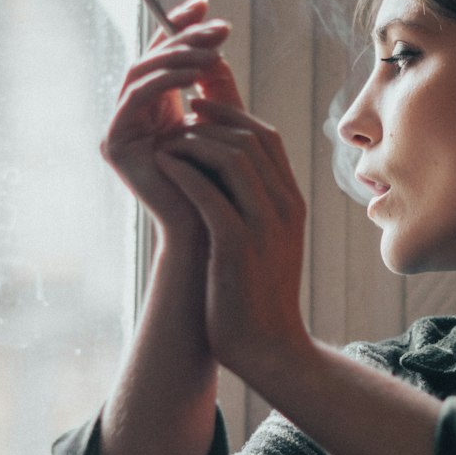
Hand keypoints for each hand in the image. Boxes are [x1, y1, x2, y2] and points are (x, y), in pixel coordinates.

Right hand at [101, 0, 239, 238]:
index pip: (164, 57)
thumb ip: (214, 89)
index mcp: (157, 109)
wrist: (209, 235)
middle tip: (218, 24)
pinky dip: (166, 80)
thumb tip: (216, 47)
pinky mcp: (114, 145)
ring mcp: (120, 130)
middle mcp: (133, 116)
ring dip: (179, 55)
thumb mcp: (220, 126)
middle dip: (184, 35)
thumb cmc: (221, 186)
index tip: (207, 3)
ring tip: (213, 49)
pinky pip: (137, 97)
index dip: (180, 26)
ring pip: (142, 73)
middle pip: (151, 59)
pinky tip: (196, 74)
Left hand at [154, 97, 311, 390]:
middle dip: (212, 119)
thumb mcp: (265, 242)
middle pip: (252, 138)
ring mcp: (265, 226)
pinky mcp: (238, 246)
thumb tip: (227, 170)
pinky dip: (184, 171)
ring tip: (168, 141)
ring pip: (234, 157)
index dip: (233, 113)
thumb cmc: (256, 295)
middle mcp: (285, 208)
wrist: (267, 347)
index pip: (268, 138)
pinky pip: (209, 194)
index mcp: (292, 203)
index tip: (200, 107)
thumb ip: (254, 205)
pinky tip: (163, 165)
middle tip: (178, 116)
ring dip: (195, 142)